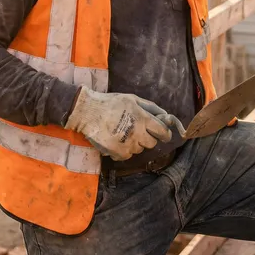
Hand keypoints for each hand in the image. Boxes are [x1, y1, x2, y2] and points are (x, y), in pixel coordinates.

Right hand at [65, 89, 185, 160]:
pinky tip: (116, 141)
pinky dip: (123, 151)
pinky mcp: (118, 152)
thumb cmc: (110, 103)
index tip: (163, 135)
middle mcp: (138, 132)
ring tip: (123, 134)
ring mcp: (128, 143)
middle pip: (152, 143)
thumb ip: (151, 107)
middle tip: (137, 132)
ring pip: (139, 150)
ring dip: (135, 144)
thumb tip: (166, 115)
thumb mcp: (132, 99)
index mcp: (143, 118)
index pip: (163, 132)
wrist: (87, 112)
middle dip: (147, 138)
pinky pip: (127, 156)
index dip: (165, 134)